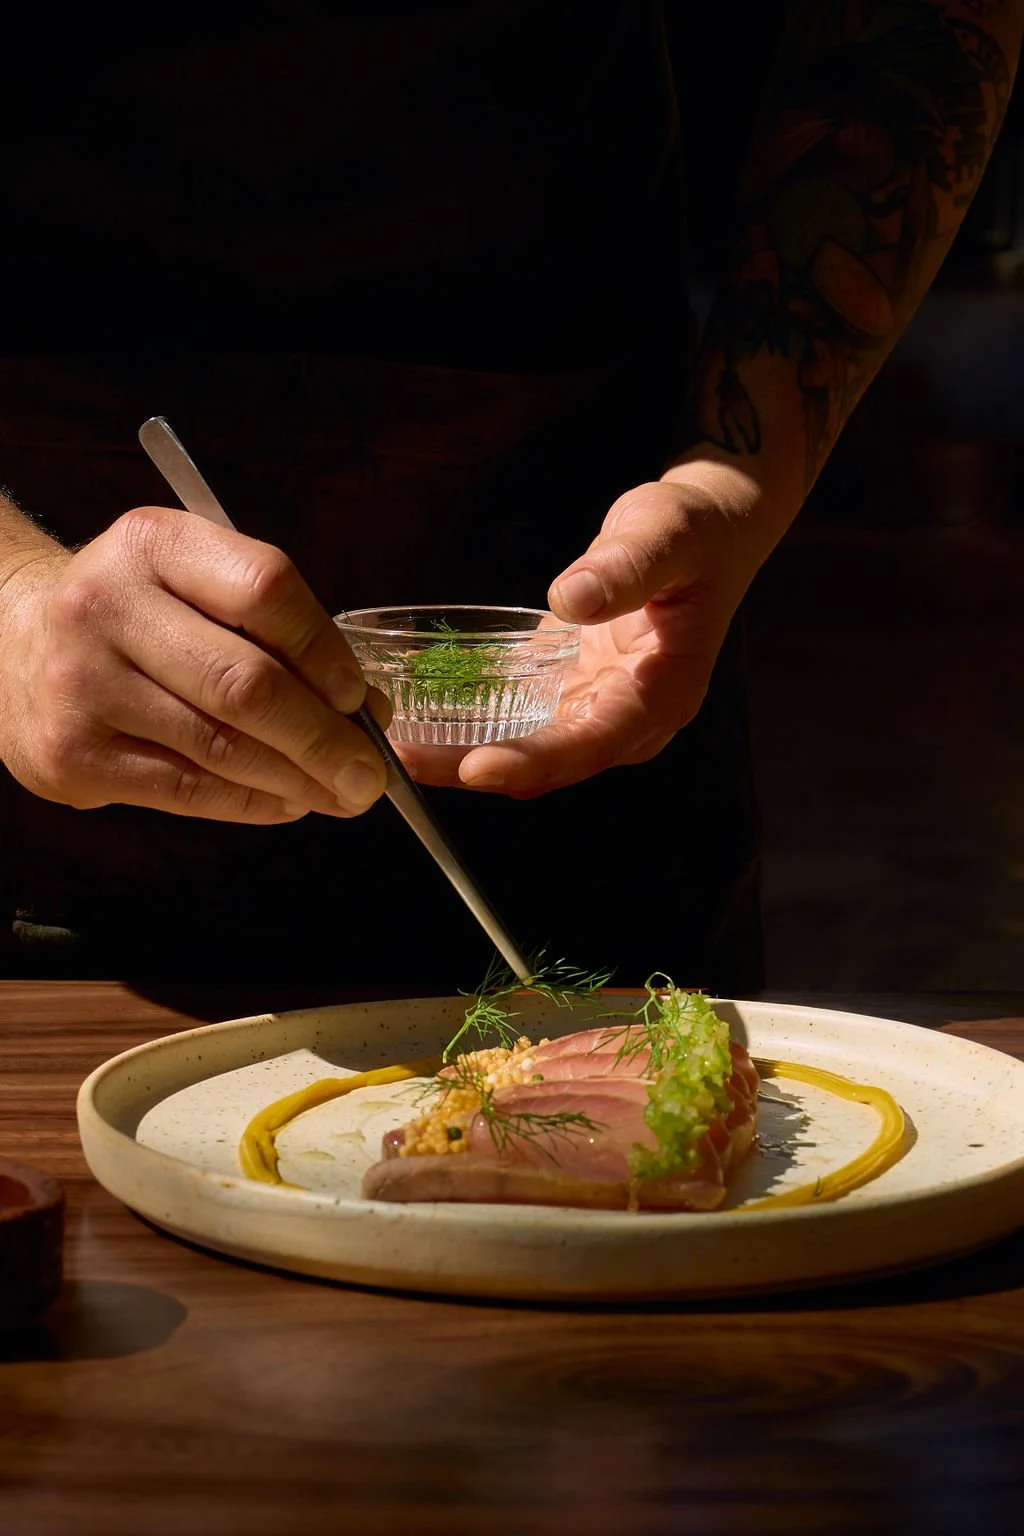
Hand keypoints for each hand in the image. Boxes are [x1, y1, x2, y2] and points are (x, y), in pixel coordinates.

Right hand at [0, 506, 390, 822]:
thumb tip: (366, 711)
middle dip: (323, 738)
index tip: (361, 697)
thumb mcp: (193, 586)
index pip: (264, 589)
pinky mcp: (73, 755)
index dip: (325, 651)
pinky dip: (251, 803)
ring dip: (298, 781)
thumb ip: (274, 633)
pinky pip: (187, 790)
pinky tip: (287, 802)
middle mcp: (107, 607)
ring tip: (341, 795)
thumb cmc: (136, 616)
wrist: (11, 642)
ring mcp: (83, 685)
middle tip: (370, 775)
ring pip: (221, 748)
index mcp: (154, 544)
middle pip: (245, 683)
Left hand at [400, 466, 768, 795]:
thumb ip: (625, 569)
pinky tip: (410, 711)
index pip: (593, 743)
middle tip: (401, 763)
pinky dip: (465, 720)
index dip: (533, 760)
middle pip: (547, 763)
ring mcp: (594, 709)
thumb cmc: (692, 533)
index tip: (474, 767)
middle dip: (474, 767)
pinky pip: (512, 719)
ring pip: (521, 749)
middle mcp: (626, 719)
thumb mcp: (665, 536)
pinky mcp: (567, 693)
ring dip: (458, 754)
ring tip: (390, 749)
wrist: (702, 534)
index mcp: (660, 696)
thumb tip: (574, 599)